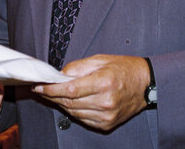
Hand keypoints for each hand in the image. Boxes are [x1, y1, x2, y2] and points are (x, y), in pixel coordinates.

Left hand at [32, 54, 149, 131]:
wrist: (146, 84)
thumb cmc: (124, 68)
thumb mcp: (101, 59)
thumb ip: (78, 67)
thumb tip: (59, 75)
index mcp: (104, 83)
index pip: (70, 89)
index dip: (51, 89)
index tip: (39, 86)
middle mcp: (105, 102)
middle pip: (69, 102)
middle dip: (53, 95)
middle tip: (42, 88)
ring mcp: (106, 116)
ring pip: (74, 112)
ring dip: (62, 103)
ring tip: (56, 94)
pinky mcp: (107, 124)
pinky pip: (83, 119)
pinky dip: (74, 111)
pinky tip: (72, 101)